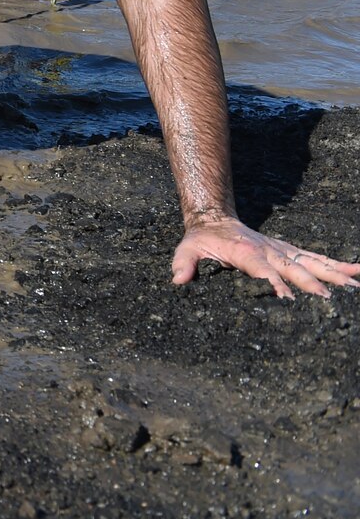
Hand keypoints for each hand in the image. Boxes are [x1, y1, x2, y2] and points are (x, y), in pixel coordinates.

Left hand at [173, 218, 359, 298]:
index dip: (273, 282)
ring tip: (355, 284)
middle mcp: (269, 251)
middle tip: (328, 298)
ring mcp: (281, 251)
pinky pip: (316, 258)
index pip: (261, 270)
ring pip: (311, 262)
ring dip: (333, 273)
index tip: (286, 297)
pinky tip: (357, 271)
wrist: (215, 220)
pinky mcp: (289, 252)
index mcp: (245, 253)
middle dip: (310, 283)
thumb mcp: (188, 248)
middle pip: (292, 268)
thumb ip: (183, 263)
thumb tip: (178, 280)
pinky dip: (337, 264)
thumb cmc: (202, 239)